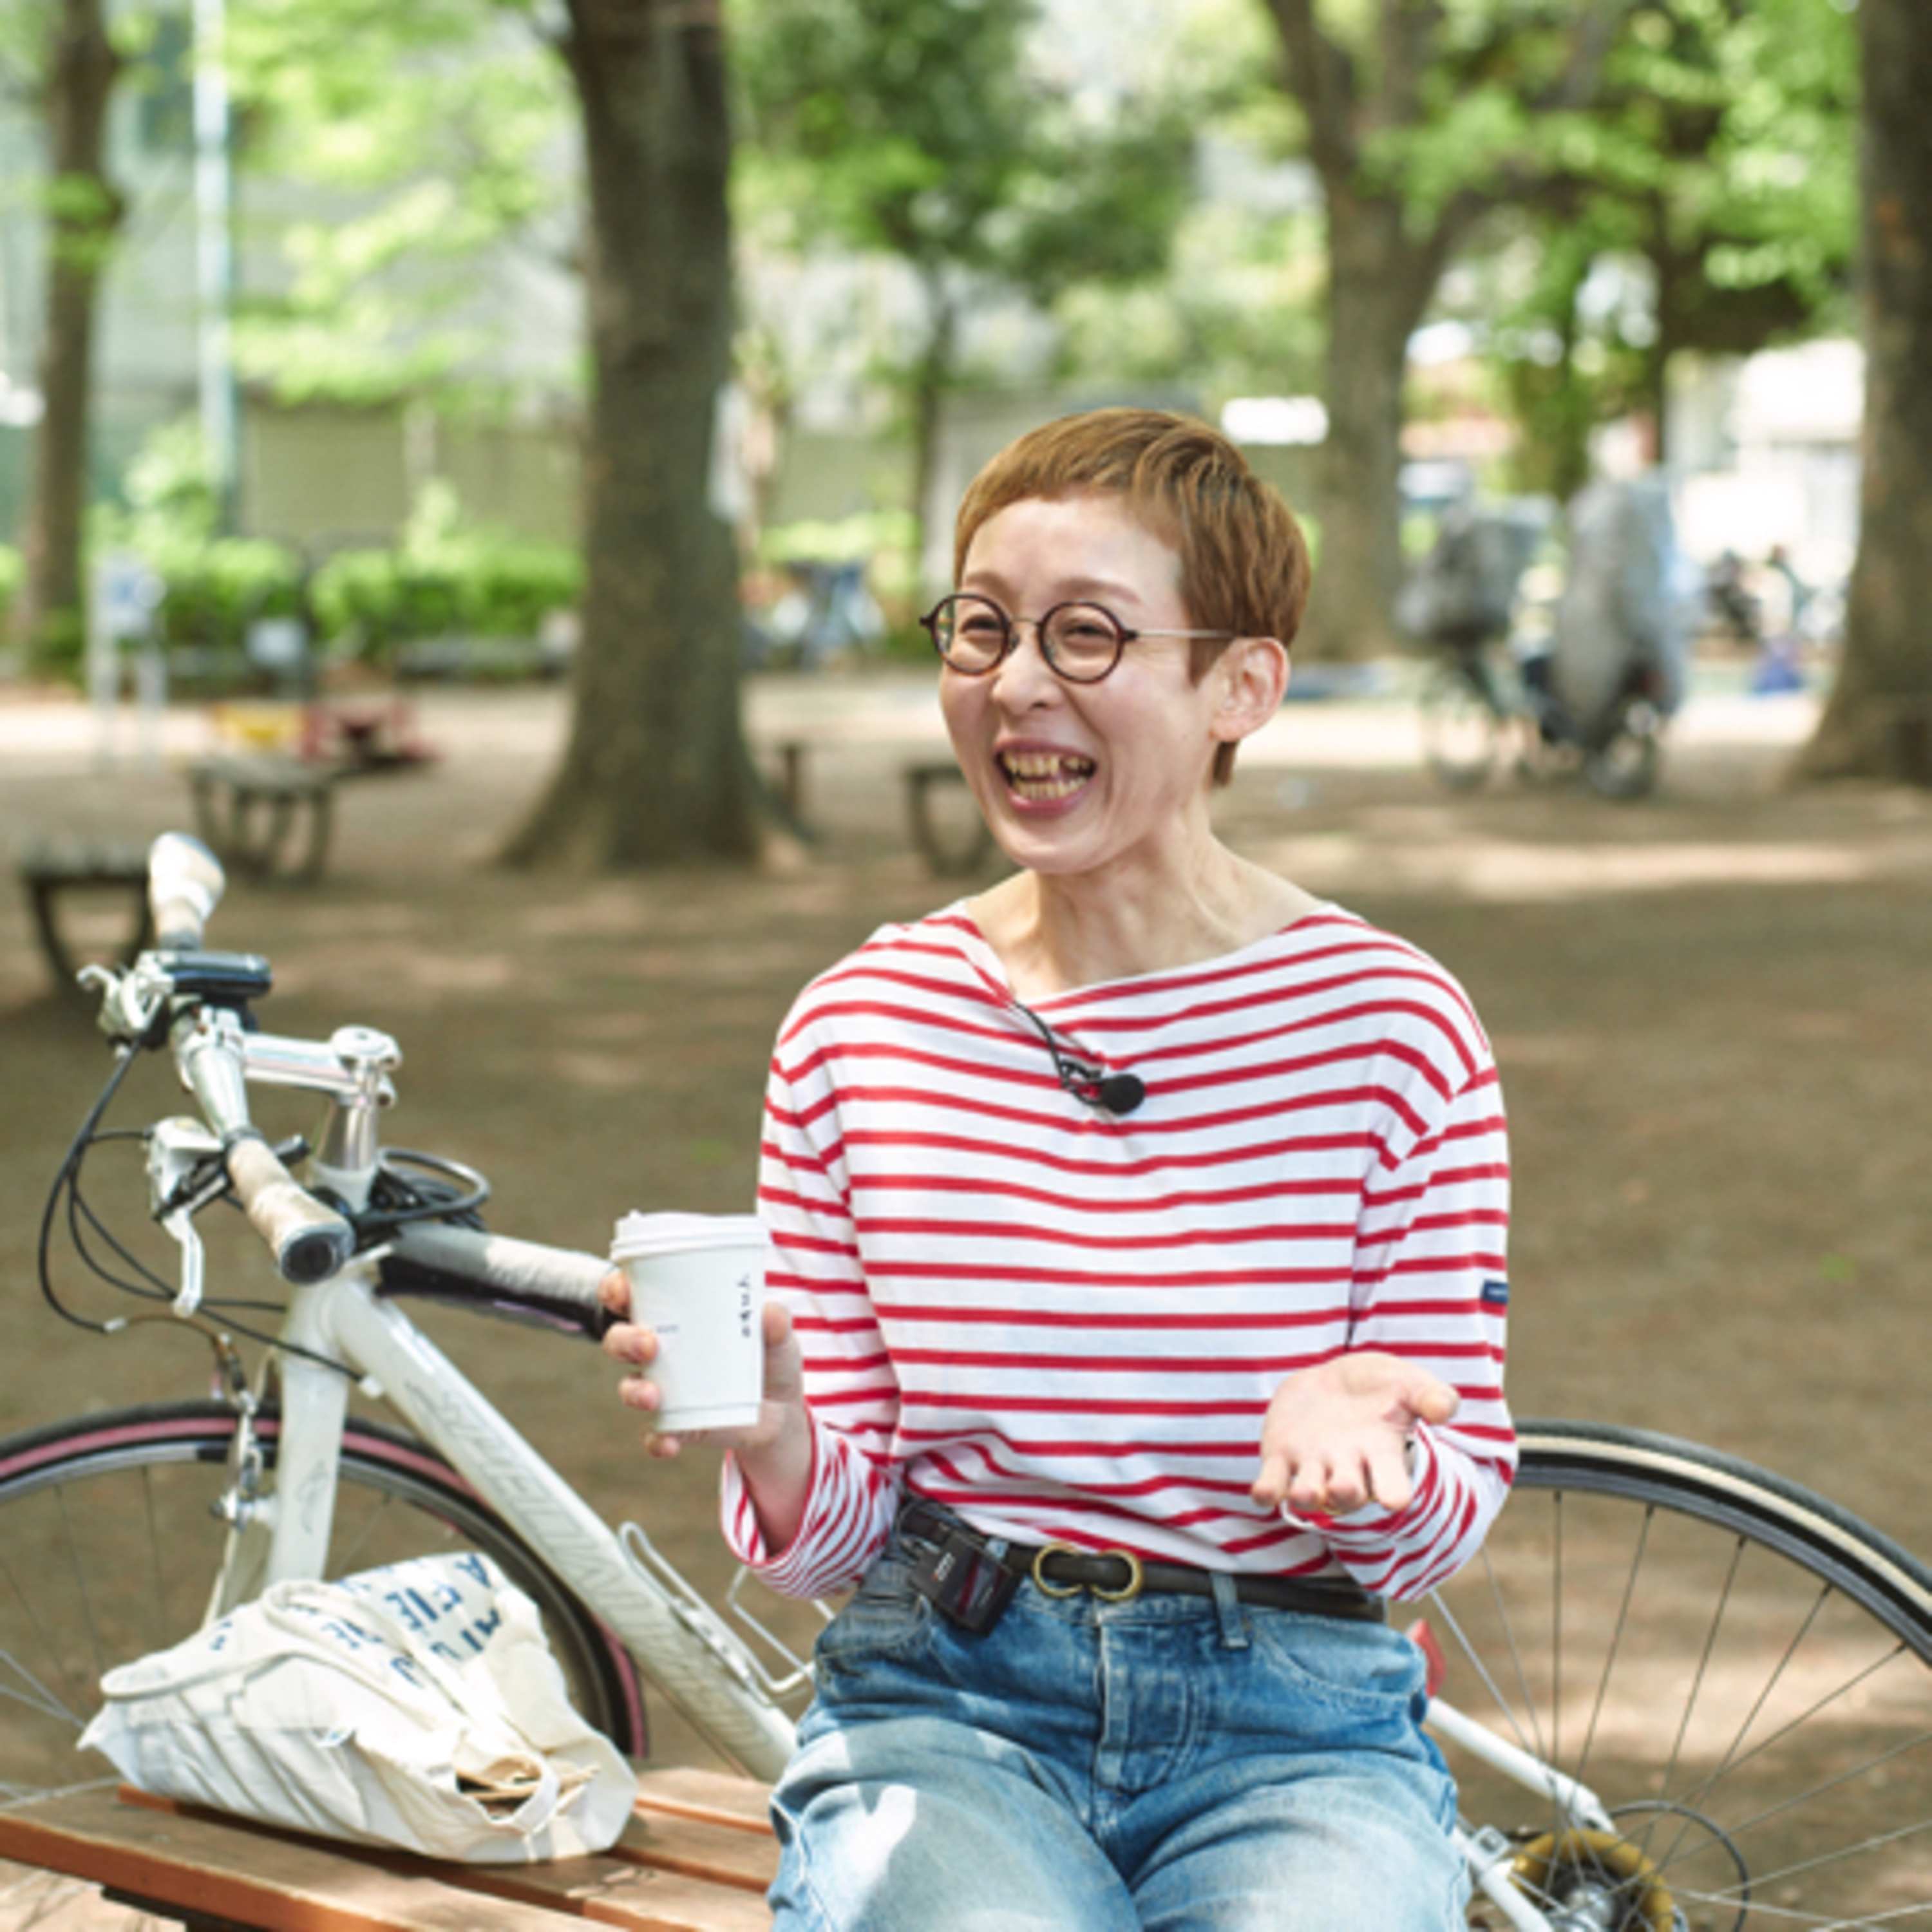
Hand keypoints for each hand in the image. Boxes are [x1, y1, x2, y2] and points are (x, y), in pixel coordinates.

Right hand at [600, 1273, 813, 1552]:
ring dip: (634, 1391)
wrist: (783, 1410)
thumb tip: (770, 1315)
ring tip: (653, 1396)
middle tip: (648, 1344)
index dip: (616, 1290)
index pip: (631, 1296)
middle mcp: (660, 1351)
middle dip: (624, 1340)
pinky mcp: (676, 1424)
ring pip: (629, 1387)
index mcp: (675, 1316)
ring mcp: (664, 1389)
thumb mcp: (778, 1336)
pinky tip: (671, 1442)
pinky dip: (658, 1439)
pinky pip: (654, 1434)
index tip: (622, 1292)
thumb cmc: (770, 1355)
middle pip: (619, 1340)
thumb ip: (776, 1322)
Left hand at [1251, 1351, 1459, 1517]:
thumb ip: (1430, 1396)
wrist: (1334, 1380)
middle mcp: (1347, 1468)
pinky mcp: (1281, 1456)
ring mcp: (1312, 1466)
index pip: (1392, 1483)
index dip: (1393, 1493)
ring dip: (1306, 1495)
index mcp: (1381, 1455)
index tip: (1395, 1500)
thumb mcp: (1408, 1384)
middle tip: (1345, 1486)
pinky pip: (1273, 1481)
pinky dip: (1267, 1491)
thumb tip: (1445, 1409)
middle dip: (1345, 1492)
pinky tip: (1261, 1494)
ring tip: (1305, 1492)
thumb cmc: (1380, 1386)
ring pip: (1309, 1492)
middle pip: (1348, 1493)